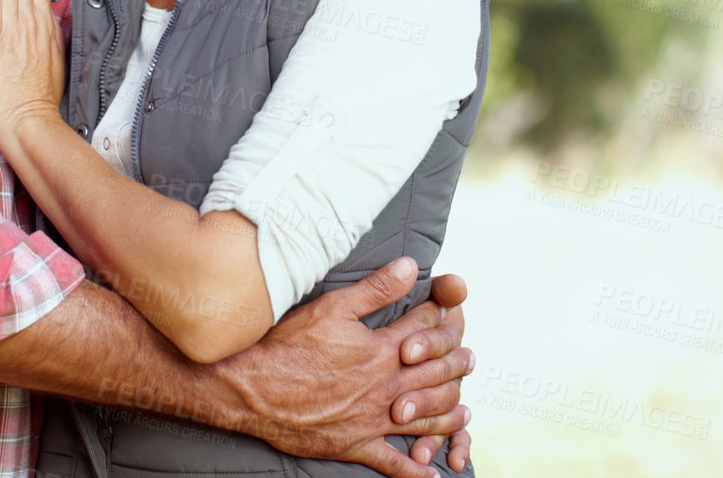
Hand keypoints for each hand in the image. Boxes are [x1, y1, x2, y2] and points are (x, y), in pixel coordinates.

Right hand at [218, 256, 472, 477]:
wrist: (252, 389)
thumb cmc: (288, 345)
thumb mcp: (333, 307)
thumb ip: (376, 289)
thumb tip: (412, 266)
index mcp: (382, 350)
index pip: (425, 330)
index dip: (442, 318)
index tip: (453, 311)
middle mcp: (385, 387)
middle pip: (436, 375)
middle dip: (457, 364)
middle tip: (470, 360)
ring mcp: (373, 419)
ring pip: (426, 419)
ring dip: (450, 414)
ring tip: (465, 411)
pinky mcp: (355, 444)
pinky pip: (393, 464)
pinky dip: (416, 473)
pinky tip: (434, 476)